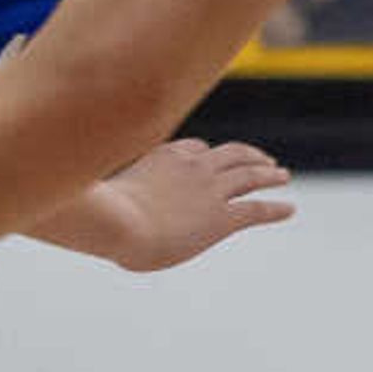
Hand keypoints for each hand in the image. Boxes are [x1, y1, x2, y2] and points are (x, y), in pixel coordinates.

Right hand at [92, 138, 294, 270]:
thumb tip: (83, 209)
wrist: (118, 223)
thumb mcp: (100, 196)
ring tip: (282, 175)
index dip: (208, 153)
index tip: (213, 158)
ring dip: (269, 174)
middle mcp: (193, 167)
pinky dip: (275, 208)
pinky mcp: (222, 217)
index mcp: (165, 156)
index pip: (195, 148)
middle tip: (265, 160)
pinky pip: (256, 209)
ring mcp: (210, 191)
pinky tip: (289, 209)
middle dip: (249, 155)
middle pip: (230, 154)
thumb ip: (106, 196)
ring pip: (249, 176)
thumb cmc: (98, 215)